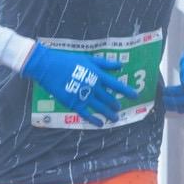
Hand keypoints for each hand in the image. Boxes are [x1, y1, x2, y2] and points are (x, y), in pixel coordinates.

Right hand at [19, 43, 136, 125]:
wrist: (48, 67)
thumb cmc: (68, 60)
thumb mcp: (88, 59)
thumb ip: (105, 64)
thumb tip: (120, 66)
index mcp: (97, 75)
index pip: (116, 85)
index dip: (127, 91)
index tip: (136, 95)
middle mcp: (93, 87)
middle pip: (109, 98)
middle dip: (115, 104)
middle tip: (119, 108)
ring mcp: (83, 96)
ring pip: (100, 108)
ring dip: (109, 114)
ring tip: (115, 118)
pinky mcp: (73, 103)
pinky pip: (86, 114)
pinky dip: (94, 120)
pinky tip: (100, 124)